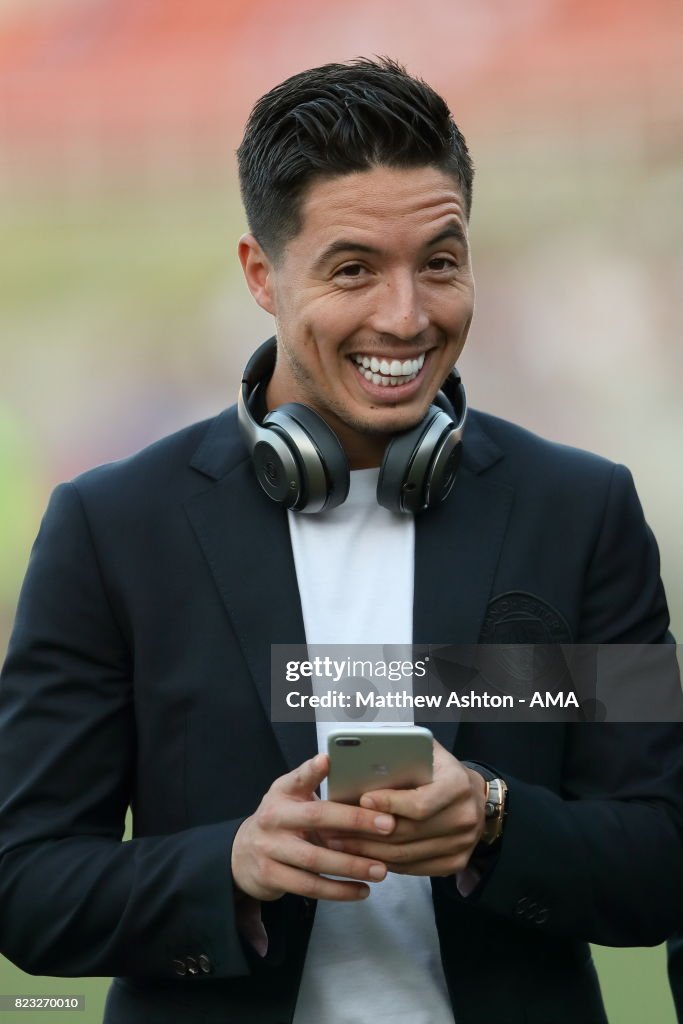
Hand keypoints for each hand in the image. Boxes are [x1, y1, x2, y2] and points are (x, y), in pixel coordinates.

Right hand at [231, 753, 394, 901]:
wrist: (242, 854)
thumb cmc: (281, 820)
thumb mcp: (290, 796)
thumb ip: (314, 785)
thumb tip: (348, 770)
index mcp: (283, 793)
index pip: (299, 778)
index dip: (312, 770)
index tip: (328, 760)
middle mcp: (273, 817)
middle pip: (316, 818)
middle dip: (354, 821)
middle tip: (388, 825)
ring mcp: (270, 848)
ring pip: (315, 859)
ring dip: (352, 865)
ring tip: (381, 870)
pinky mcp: (271, 876)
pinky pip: (309, 886)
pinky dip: (338, 890)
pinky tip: (362, 890)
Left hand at [322, 741, 485, 875]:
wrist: (475, 797)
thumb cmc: (440, 770)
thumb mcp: (427, 752)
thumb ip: (402, 752)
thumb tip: (364, 753)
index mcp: (457, 785)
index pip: (419, 804)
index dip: (388, 804)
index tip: (361, 800)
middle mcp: (465, 817)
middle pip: (408, 833)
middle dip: (367, 833)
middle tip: (336, 829)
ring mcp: (463, 844)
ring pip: (407, 855)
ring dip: (369, 853)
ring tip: (340, 845)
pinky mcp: (456, 863)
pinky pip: (414, 868)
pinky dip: (386, 863)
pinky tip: (363, 857)